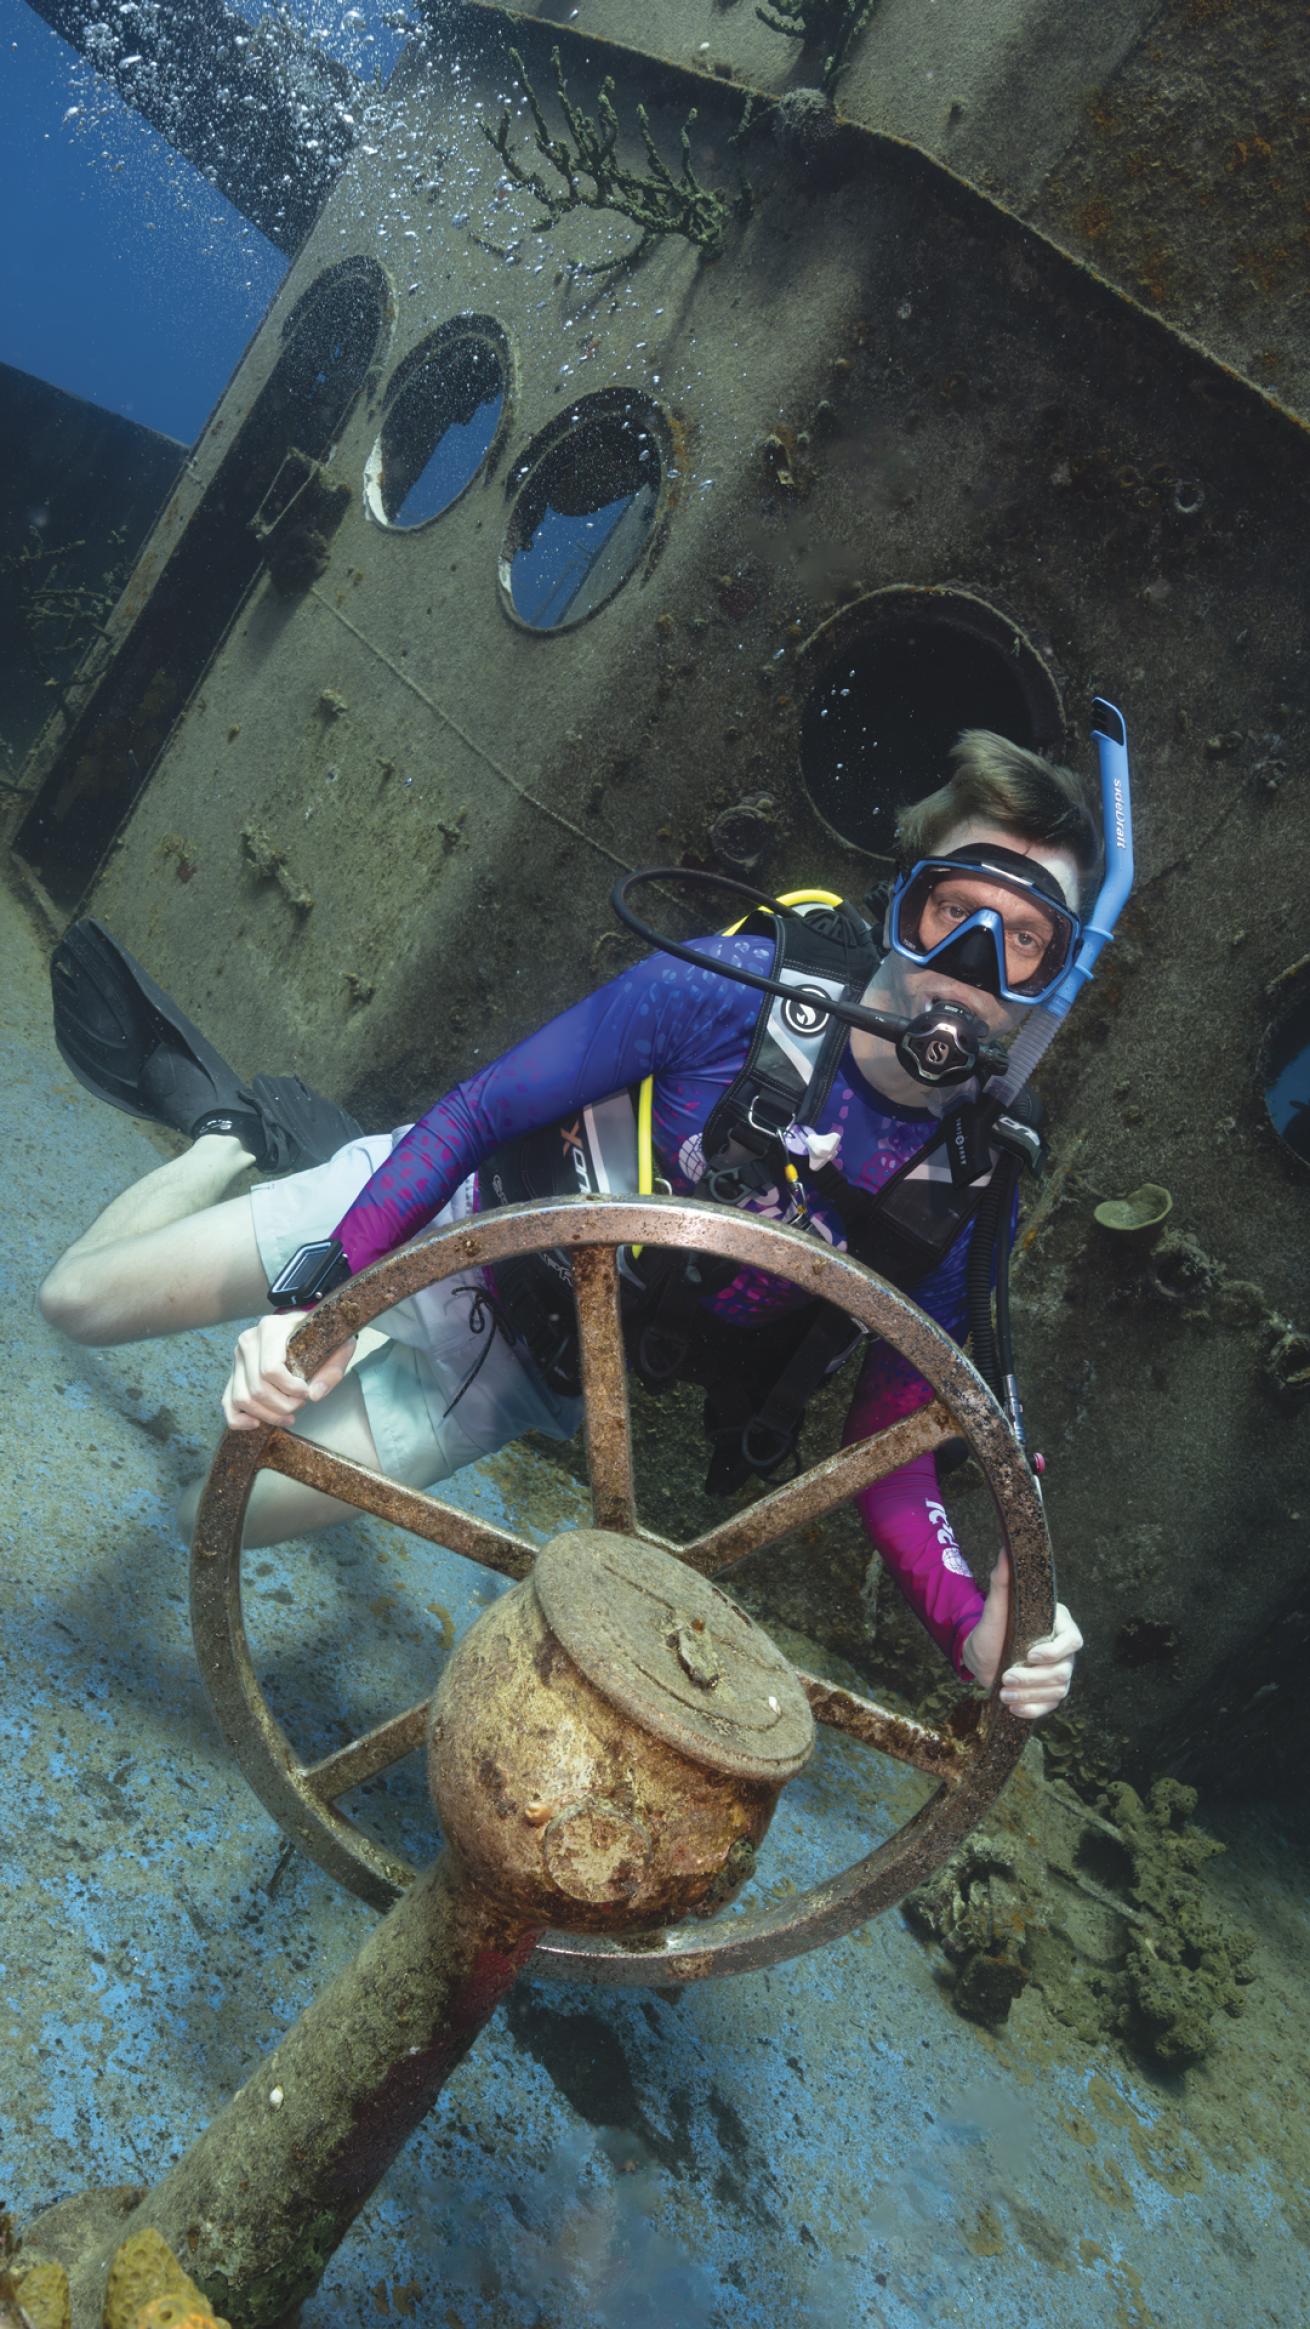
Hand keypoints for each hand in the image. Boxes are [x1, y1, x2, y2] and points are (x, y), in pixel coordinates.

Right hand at [222, 1309, 356, 1431]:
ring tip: (288, 1416)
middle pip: (257, 1388)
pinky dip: (239, 1420)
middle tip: (301, 1405)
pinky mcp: (233, 1375)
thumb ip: (331, 1370)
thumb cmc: (320, 1337)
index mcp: (270, 1328)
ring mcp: (237, 1359)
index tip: (306, 1392)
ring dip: (267, 1415)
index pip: (270, 1369)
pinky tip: (258, 1423)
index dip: (290, 1389)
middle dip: (283, 1406)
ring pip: (242, 1399)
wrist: (303, 1327)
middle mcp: (247, 1342)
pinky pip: (227, 1403)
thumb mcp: (337, 1347)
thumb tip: (313, 1396)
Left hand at [961, 1548, 1082, 1719]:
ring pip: (1057, 1690)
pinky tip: (1013, 1708)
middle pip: (1064, 1671)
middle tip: (1006, 1677)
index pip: (1073, 1640)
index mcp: (1059, 1626)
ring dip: (1030, 1695)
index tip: (1031, 1655)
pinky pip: (1049, 1707)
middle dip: (1034, 1678)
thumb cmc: (992, 1627)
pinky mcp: (1049, 1694)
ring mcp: (1059, 1673)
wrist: (980, 1655)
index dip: (1055, 1651)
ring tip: (1004, 1693)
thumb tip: (1006, 1550)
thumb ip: (1003, 1580)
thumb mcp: (995, 1606)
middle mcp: (1064, 1651)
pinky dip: (1032, 1710)